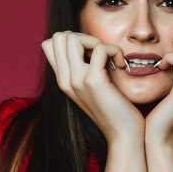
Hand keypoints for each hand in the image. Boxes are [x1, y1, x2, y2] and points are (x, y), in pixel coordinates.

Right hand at [41, 31, 144, 145]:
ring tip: (109, 57)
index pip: (49, 44)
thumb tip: (87, 45)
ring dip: (96, 41)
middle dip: (84, 37)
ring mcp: (76, 81)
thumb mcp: (91, 87)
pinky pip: (99, 48)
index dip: (73, 39)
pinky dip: (113, 50)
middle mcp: (65, 80)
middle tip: (102, 53)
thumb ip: (83, 68)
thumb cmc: (113, 110)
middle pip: (59, 36)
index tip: (91, 53)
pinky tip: (120, 64)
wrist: (123, 135)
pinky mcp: (93, 81)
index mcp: (62, 81)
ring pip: (72, 38)